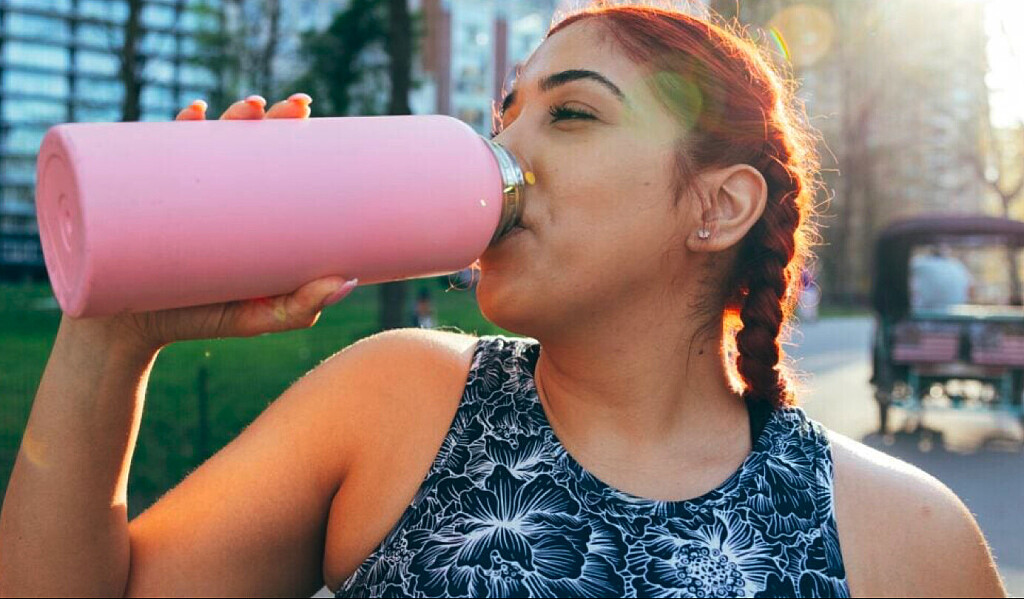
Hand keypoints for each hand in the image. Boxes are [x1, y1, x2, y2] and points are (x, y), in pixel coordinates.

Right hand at [64, 94, 357, 349]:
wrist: (131, 329)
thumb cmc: (200, 319)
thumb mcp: (257, 319)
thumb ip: (299, 308)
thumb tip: (347, 282)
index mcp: (249, 211)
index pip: (274, 162)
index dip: (293, 133)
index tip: (307, 114)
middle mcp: (217, 193)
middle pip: (247, 143)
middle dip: (270, 117)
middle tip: (291, 108)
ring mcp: (181, 192)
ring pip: (207, 141)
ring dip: (230, 116)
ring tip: (250, 109)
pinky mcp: (145, 197)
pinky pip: (157, 156)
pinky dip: (174, 130)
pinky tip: (194, 115)